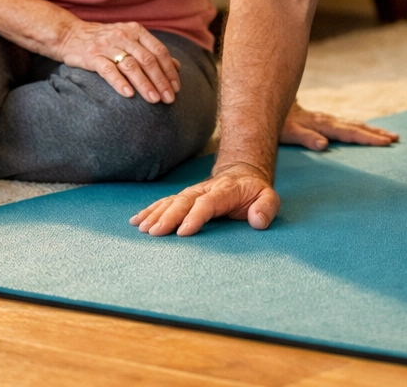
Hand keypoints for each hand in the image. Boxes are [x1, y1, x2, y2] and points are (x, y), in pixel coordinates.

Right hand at [56, 20, 180, 103]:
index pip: (159, 51)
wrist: (70, 34)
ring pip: (131, 66)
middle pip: (148, 60)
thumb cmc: (105, 40)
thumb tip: (177, 66)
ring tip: (154, 100)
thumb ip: (152, 51)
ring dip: (145, 84)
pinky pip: (108, 70)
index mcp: (137, 31)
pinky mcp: (92, 56)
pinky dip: (120, 82)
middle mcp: (124, 36)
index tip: (176, 87)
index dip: (169, 71)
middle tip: (169, 99)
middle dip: (161, 81)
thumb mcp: (130, 39)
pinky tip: (129, 94)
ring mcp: (108, 45)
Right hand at [130, 163, 279, 235]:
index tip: (183, 231)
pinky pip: (165, 202)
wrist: (242, 173)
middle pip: (184, 201)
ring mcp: (193, 192)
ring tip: (143, 228)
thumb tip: (257, 221)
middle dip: (169, 216)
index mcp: (225, 190)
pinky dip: (151, 210)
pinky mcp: (184, 197)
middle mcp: (205, 189)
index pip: (208, 203)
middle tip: (155, 232)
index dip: (196, 216)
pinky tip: (137, 221)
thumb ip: (266, 208)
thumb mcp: (269, 197)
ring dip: (156, 214)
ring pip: (172, 201)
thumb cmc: (254, 192)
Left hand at [280, 102, 398, 149]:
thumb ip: (306, 138)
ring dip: (372, 130)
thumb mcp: (289, 132)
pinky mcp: (325, 120)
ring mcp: (328, 119)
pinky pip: (348, 124)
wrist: (272, 102)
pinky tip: (368, 130)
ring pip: (354, 123)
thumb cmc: (280, 122)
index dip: (368, 138)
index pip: (350, 133)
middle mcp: (328, 120)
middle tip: (395, 139)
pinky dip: (361, 127)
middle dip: (376, 133)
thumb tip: (325, 145)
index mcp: (323, 124)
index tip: (386, 142)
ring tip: (390, 135)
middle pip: (356, 127)